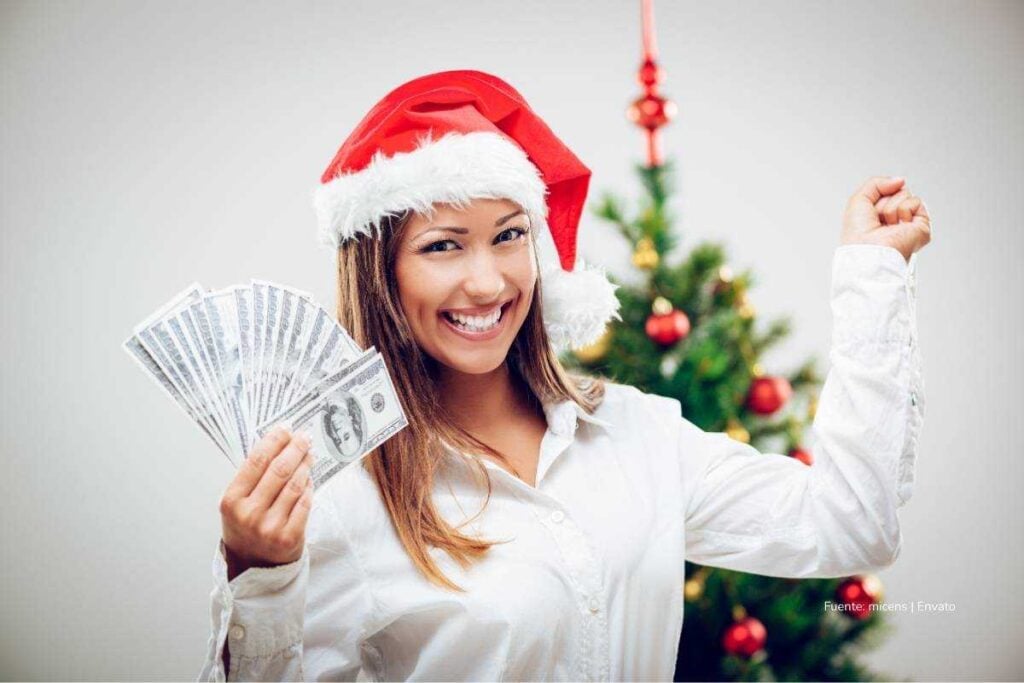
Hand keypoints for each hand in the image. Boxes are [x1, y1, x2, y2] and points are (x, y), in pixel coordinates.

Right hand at [219, 426, 314, 578]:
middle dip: (295, 448)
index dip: (274, 441)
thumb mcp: (237, 502)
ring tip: (309, 454)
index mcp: (232, 501)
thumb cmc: (245, 526)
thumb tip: (278, 442)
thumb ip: (252, 477)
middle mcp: (249, 514)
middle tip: (305, 437)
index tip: (286, 428)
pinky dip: (309, 486)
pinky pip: (305, 503)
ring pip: (294, 485)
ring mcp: (270, 527)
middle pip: (278, 470)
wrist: (252, 565)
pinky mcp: (290, 536)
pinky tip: (309, 477)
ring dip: (305, 465)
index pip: (256, 461)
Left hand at [841, 176, 931, 262]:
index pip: (884, 193)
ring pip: (905, 195)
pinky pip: (916, 202)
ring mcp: (908, 223)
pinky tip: (898, 224)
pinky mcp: (922, 227)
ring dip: (891, 207)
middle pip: (895, 191)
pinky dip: (903, 209)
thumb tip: (900, 180)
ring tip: (886, 224)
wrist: (869, 250)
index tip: (868, 213)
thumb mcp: (858, 199)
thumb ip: (877, 182)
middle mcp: (894, 221)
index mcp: (878, 218)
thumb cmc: (858, 234)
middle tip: (877, 218)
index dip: (875, 197)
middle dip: (883, 201)